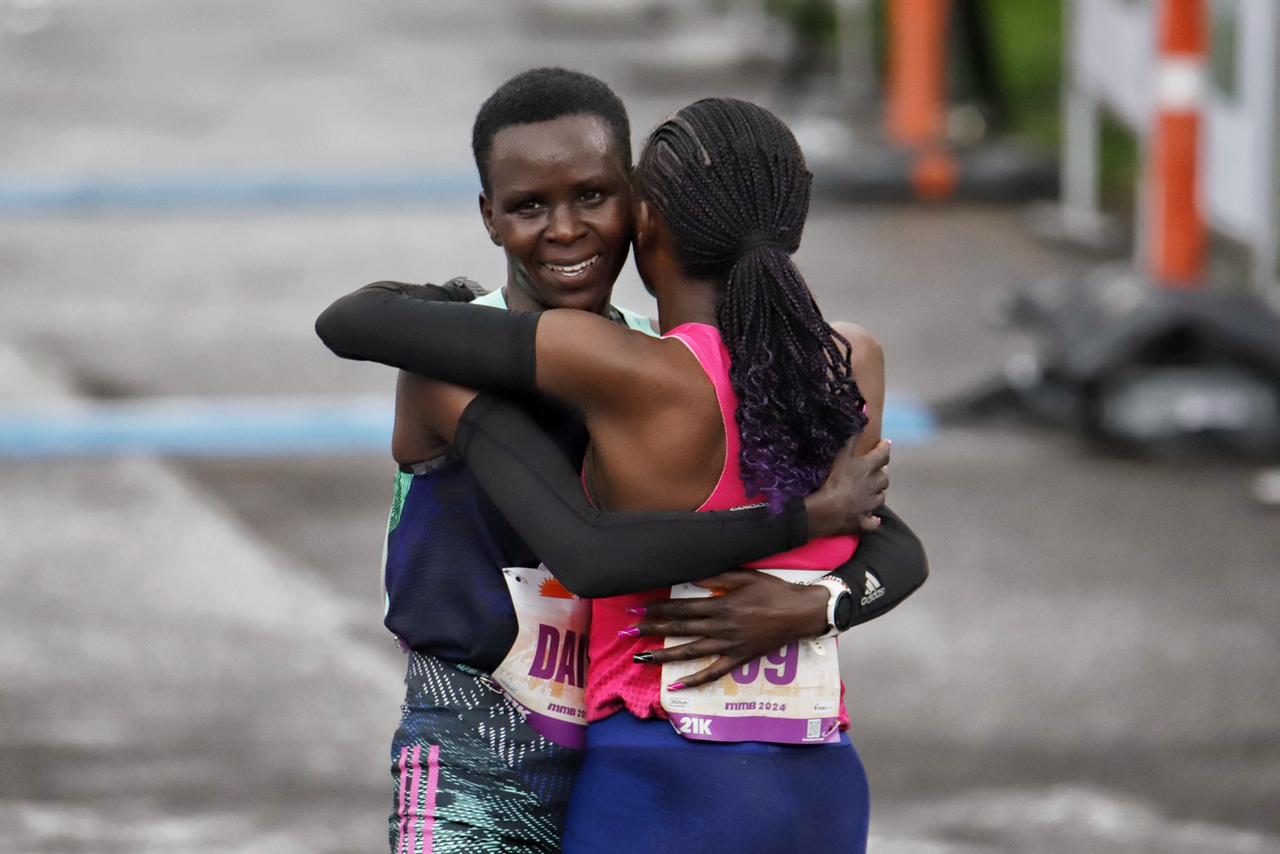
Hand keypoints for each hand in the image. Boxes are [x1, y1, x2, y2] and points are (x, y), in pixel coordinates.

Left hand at [631, 570, 827, 688]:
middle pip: (681, 629)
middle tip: (630, 632)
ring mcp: (729, 646)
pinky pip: (714, 673)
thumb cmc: (774, 591)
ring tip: (643, 658)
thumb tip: (691, 576)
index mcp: (720, 605)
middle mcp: (721, 627)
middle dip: (654, 630)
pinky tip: (677, 685)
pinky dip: (695, 680)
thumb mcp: (745, 576)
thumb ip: (717, 576)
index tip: (640, 608)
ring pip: (691, 652)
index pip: (683, 607)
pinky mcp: (739, 659)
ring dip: (665, 655)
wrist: (800, 613)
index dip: (659, 608)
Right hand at [803, 438, 889, 537]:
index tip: (886, 443)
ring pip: (880, 498)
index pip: (882, 454)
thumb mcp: (840, 456)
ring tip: (873, 491)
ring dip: (878, 493)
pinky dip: (873, 520)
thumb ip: (850, 442)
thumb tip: (858, 428)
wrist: (827, 511)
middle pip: (884, 478)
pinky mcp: (863, 522)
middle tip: (878, 470)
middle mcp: (873, 486)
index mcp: (867, 468)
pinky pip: (872, 522)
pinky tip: (873, 519)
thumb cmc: (833, 480)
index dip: (884, 447)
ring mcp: (869, 505)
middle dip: (882, 472)